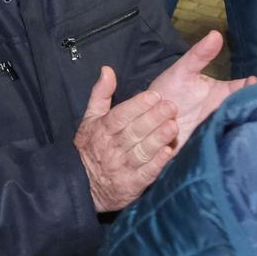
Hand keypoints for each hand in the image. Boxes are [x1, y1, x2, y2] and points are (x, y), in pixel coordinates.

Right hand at [73, 67, 178, 212]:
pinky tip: (168, 153)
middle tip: (171, 106)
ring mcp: (121, 167)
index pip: (120, 115)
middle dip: (153, 118)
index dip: (137, 105)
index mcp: (102, 129)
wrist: (83, 184)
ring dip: (157, 139)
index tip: (154, 95)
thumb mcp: (90, 118)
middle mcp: (111, 148)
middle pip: (134, 131)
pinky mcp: (131, 185)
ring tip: (173, 126)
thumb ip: (101, 93)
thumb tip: (107, 70)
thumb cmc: (91, 146)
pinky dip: (156, 164)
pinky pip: (145, 173)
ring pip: (141, 151)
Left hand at [142, 31, 253, 148]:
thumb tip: (216, 33)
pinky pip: (218, 155)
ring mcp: (216, 134)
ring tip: (236, 129)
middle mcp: (224, 115)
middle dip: (250, 113)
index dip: (253, 87)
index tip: (252, 82)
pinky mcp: (205, 152)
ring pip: (235, 135)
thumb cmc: (168, 93)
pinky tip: (221, 151)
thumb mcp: (182, 72)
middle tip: (253, 112)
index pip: (246, 90)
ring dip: (235, 132)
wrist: (147, 121)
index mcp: (224, 94)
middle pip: (245, 114)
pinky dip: (221, 153)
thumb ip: (198, 55)